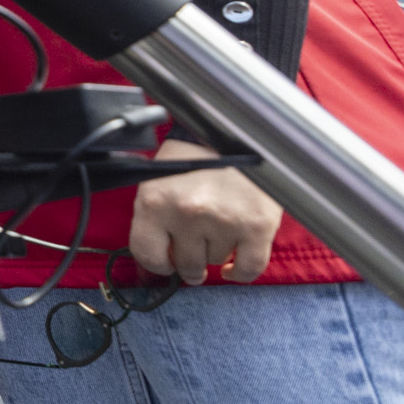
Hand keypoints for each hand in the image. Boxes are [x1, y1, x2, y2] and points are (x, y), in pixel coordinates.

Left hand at [131, 137, 281, 284]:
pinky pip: (249, 268)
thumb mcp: (158, 179)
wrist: (237, 131)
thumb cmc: (195, 156)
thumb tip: (160, 255)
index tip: (167, 262)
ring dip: (216, 252)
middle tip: (195, 252)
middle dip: (190, 261)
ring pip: (216, 261)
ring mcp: (223, 220)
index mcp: (155, 202)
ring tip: (218, 231)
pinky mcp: (257, 225)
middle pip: (186, 264)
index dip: (158, 263)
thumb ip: (154, 215)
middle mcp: (186, 214)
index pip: (147, 254)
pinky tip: (234, 268)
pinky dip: (241, 273)